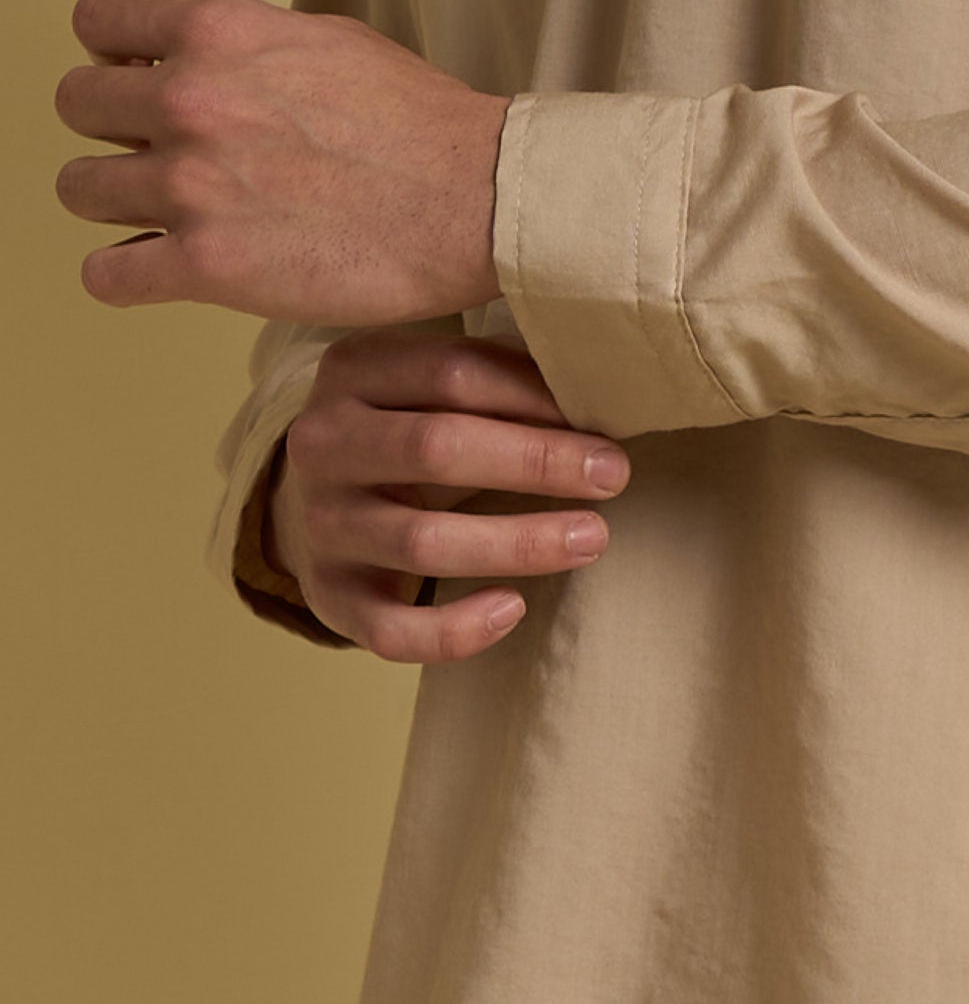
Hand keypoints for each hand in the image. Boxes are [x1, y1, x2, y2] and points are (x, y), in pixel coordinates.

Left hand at [54, 0, 509, 323]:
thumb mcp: (325, 43)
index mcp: (215, 31)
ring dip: (114, 207)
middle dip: (112, 135)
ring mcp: (191, 185)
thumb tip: (213, 69)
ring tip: (160, 223)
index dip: (113, 60)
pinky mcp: (207, 266)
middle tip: (157, 163)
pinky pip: (108, 275)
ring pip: (81, 191)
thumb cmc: (424, 128)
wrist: (479, 203)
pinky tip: (156, 275)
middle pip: (78, 109)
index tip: (138, 90)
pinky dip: (121, 277)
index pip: (97, 25)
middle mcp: (189, 99)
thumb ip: (248, 53)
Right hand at [268, 329, 631, 662]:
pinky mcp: (332, 597)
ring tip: (593, 538)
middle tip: (613, 475)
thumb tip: (599, 388)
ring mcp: (323, 525)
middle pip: (436, 448)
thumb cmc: (407, 439)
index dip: (534, 397)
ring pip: (422, 542)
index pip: (451, 373)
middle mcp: (324, 444)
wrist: (319, 508)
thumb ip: (496, 382)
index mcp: (353, 373)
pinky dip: (457, 628)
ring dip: (519, 543)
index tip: (603, 421)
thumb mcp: (431, 393)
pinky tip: (514, 609)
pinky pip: (394, 630)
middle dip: (537, 462)